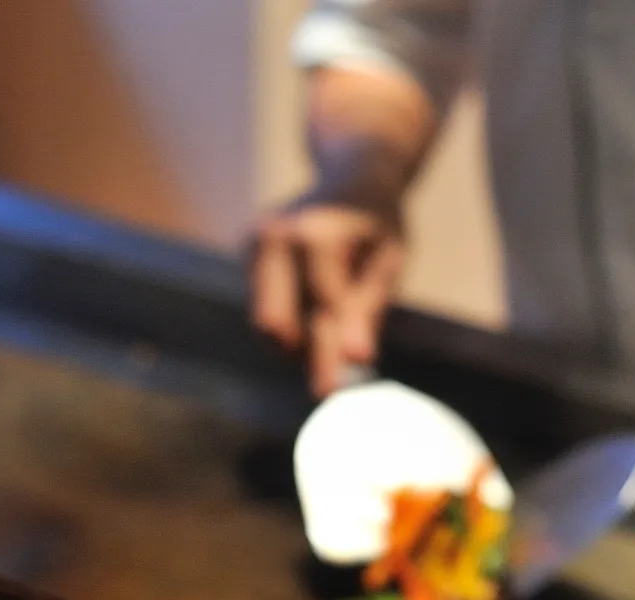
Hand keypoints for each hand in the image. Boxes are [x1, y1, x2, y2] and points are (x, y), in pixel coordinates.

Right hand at [250, 198, 405, 398]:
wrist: (351, 176)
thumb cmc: (378, 224)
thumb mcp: (388, 262)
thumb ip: (368, 310)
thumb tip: (356, 359)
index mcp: (318, 232)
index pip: (322, 303)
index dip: (332, 346)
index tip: (341, 387)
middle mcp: (276, 235)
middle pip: (277, 321)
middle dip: (305, 355)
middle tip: (330, 387)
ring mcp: (255, 243)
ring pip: (267, 323)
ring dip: (297, 344)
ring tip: (332, 339)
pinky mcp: (246, 252)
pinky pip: (265, 309)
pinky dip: (291, 324)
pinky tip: (313, 310)